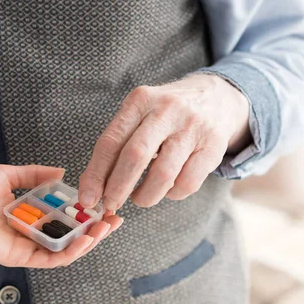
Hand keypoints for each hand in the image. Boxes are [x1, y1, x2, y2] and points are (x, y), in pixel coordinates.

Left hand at [0, 165, 122, 267]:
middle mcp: (32, 232)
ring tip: (106, 227)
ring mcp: (28, 246)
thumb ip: (34, 174)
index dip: (86, 211)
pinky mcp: (21, 257)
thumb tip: (61, 172)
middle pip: (71, 235)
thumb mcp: (7, 175)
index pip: (65, 216)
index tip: (104, 202)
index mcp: (30, 214)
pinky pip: (51, 259)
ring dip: (89, 240)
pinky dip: (71, 251)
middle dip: (96, 228)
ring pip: (67, 249)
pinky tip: (85, 239)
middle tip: (114, 217)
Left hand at [78, 74, 250, 209]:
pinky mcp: (213, 146)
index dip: (96, 174)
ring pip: (163, 174)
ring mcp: (193, 127)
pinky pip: (188, 183)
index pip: (111, 141)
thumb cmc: (166, 115)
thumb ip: (118, 145)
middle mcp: (167, 110)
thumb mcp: (140, 114)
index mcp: (141, 100)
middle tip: (111, 204)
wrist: (217, 98)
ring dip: (146, 196)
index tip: (87, 198)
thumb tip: (93, 188)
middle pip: (135, 155)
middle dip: (118, 188)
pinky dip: (172, 194)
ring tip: (140, 198)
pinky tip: (167, 190)